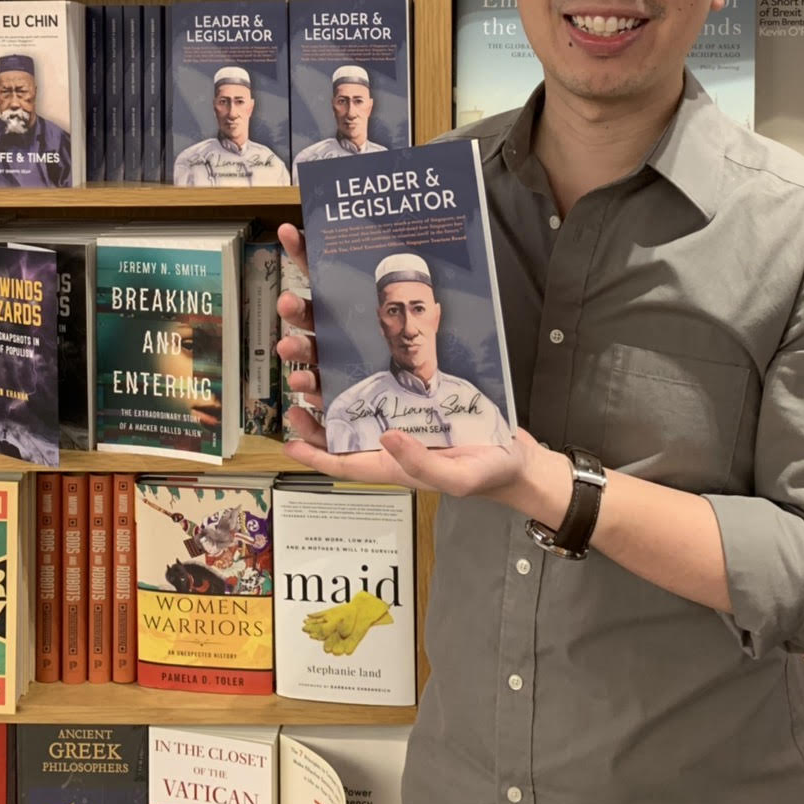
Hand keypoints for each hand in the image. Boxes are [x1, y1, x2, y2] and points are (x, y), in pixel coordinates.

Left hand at [275, 222, 542, 501]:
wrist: (514, 454)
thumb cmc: (486, 471)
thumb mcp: (458, 477)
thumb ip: (422, 463)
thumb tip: (386, 436)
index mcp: (387, 457)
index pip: (341, 458)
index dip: (312, 450)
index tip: (289, 439)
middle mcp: (384, 428)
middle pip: (335, 405)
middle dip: (307, 379)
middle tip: (288, 349)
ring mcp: (397, 405)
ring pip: (347, 377)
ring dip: (320, 355)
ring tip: (299, 332)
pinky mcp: (412, 384)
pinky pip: (378, 362)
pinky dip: (360, 344)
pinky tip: (344, 326)